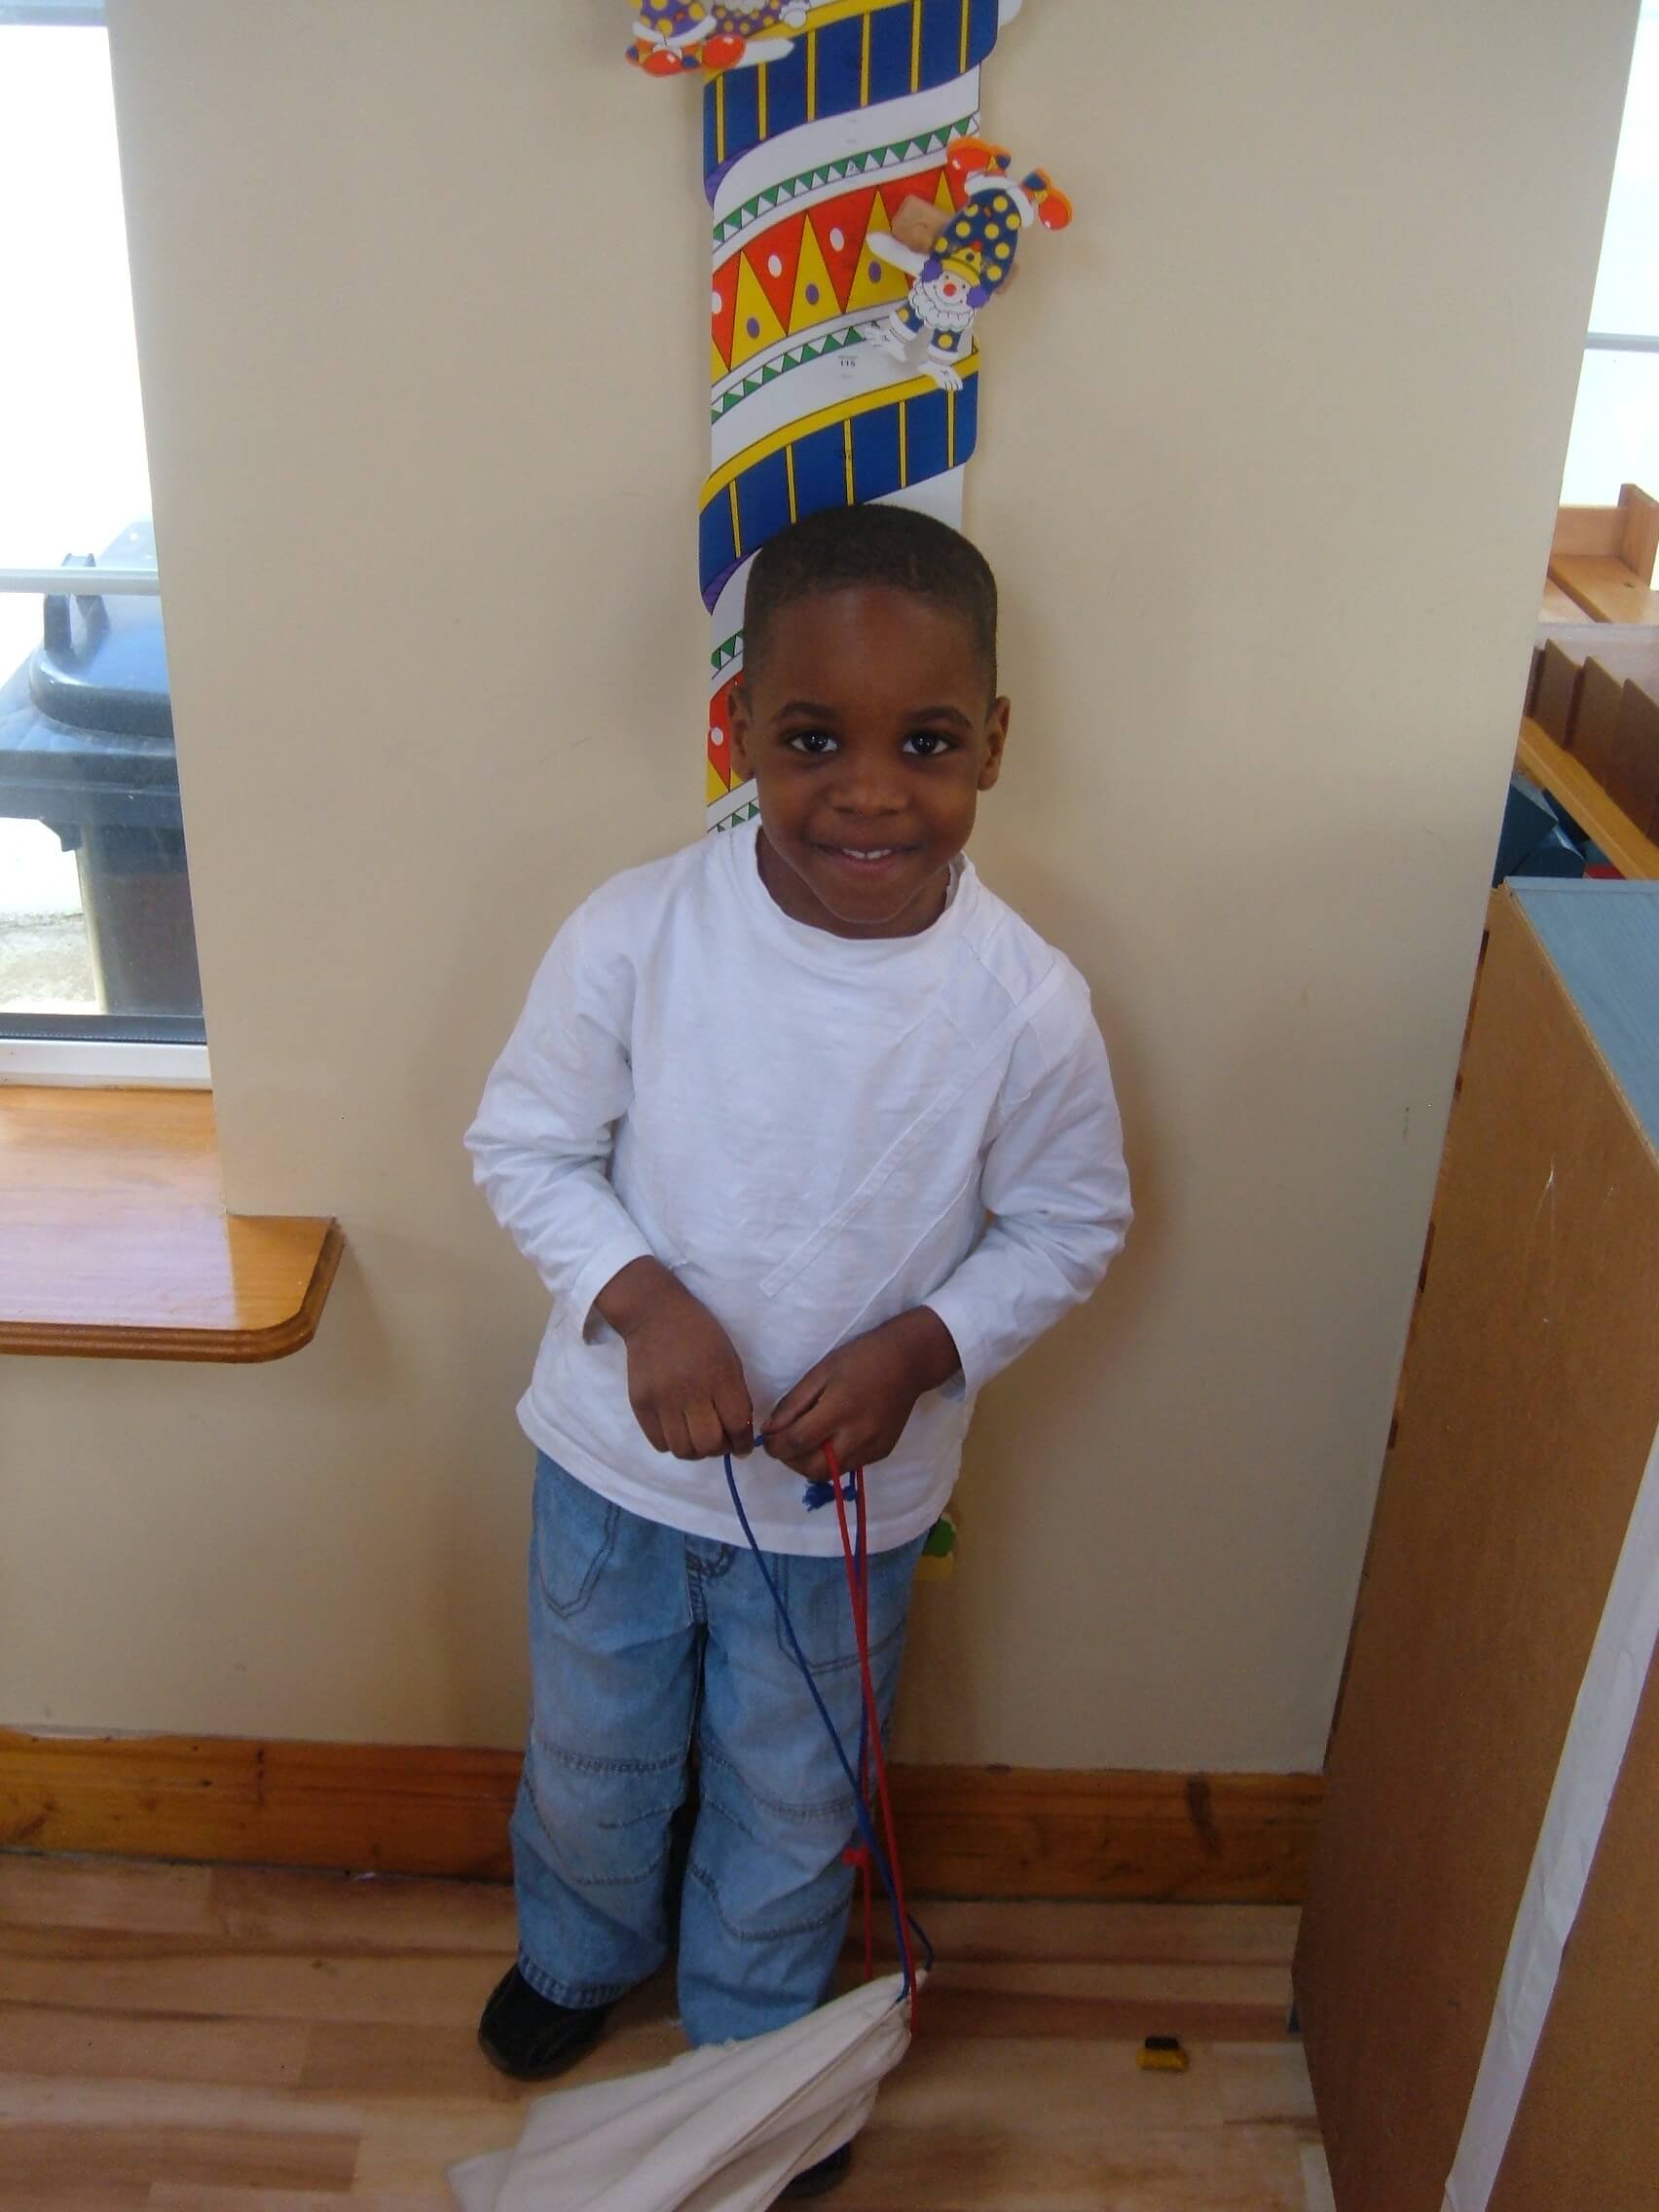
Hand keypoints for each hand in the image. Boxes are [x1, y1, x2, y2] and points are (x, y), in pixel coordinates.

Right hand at [595, 1258, 753, 1460]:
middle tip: (720, 1441)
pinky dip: (673, 1444)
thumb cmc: (699, 1333)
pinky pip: (660, 1443)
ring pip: (684, 1450)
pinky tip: (678, 1430)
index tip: (742, 1447)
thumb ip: (736, 1396)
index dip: (743, 1443)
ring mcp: (662, 1399)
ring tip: (698, 1438)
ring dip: (696, 1451)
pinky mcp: (641, 1404)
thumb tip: (740, 1435)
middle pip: (709, 1444)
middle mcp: (691, 1390)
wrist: (654, 1314)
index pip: (737, 1425)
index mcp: (720, 1375)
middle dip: (720, 1449)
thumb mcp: (729, 1358)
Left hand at [763, 1309, 960, 1476]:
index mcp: (839, 1409)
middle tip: (784, 1444)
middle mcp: (857, 1435)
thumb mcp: (820, 1372)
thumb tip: (769, 1430)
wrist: (907, 1362)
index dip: (775, 1446)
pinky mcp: (881, 1452)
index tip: (767, 1440)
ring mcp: (872, 1447)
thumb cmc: (860, 1359)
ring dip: (809, 1464)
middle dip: (790, 1461)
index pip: (797, 1442)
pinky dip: (831, 1460)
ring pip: (830, 1474)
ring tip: (806, 1442)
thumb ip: (793, 1403)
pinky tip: (830, 1439)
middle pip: (812, 1468)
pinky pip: (848, 1466)